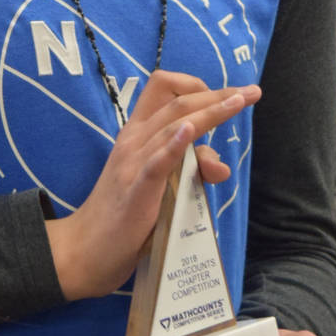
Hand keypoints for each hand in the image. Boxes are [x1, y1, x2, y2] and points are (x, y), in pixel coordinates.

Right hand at [45, 71, 259, 300]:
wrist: (84, 250)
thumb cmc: (122, 217)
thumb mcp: (159, 186)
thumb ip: (188, 170)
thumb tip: (222, 166)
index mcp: (136, 134)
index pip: (162, 89)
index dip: (194, 84)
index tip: (222, 95)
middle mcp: (134, 140)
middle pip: (178, 102)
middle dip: (218, 94)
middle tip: (251, 91)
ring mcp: (132, 163)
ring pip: (174, 124)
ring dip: (211, 112)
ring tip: (239, 103)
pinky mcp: (136, 190)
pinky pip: (157, 162)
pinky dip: (175, 144)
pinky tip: (190, 133)